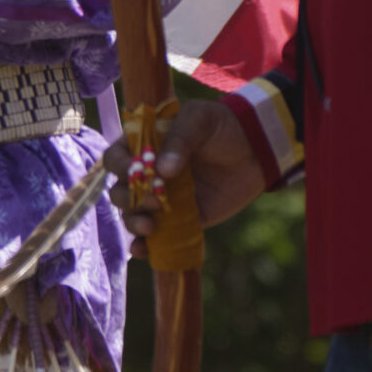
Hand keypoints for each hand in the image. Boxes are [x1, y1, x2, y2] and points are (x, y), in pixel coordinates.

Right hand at [103, 97, 267, 240]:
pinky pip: (157, 236)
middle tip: (154, 200)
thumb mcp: (199, 121)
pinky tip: (144, 250)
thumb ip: (180, 141)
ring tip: (150, 226)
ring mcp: (162, 199)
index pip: (116, 158)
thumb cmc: (221, 127)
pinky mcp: (181, 220)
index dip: (119, 166)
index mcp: (144, 146)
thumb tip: (162, 170)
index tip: (133, 171)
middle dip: (128, 199)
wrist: (255, 149)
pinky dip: (144, 246)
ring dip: (133, 222)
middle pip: (120, 190)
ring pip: (133, 215)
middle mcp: (147, 174)